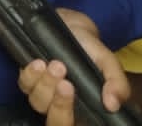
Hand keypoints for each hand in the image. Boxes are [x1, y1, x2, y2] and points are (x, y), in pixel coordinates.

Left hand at [17, 9, 129, 125]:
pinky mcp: (28, 79)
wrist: (70, 26)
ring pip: (39, 102)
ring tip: (56, 65)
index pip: (77, 124)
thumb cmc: (90, 49)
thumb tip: (113, 104)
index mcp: (84, 108)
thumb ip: (117, 83)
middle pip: (56, 121)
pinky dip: (31, 75)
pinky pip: (25, 84)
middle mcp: (62, 105)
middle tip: (67, 84)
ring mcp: (44, 93)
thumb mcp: (108, 62)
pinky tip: (39, 63)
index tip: (80, 100)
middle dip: (60, 104)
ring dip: (47, 85)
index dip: (71, 116)